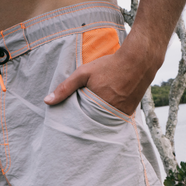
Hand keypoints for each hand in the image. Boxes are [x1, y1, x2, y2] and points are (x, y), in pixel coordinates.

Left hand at [44, 30, 163, 115]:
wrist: (139, 61)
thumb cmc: (109, 66)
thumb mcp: (83, 73)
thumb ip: (65, 88)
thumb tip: (47, 101)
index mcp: (96, 107)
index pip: (80, 122)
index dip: (75, 122)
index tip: (69, 123)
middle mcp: (109, 114)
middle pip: (92, 124)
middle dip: (86, 123)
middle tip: (80, 121)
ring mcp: (120, 115)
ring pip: (104, 123)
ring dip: (98, 120)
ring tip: (92, 116)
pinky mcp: (129, 113)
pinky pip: (115, 119)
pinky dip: (109, 117)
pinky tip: (106, 110)